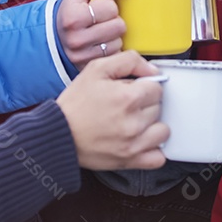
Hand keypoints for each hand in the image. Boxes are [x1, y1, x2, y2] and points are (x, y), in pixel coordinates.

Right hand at [56, 0, 127, 69]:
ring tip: (103, 30)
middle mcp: (76, 40)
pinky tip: (103, 42)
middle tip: (103, 19)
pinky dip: (113, 48)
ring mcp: (83, 56)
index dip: (109, 4)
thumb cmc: (72, 10)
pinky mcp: (91, 66)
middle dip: (114, 19)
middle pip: (118, 26)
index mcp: (73, 18)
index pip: (110, 7)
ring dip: (115, 35)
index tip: (100, 6)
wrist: (58, 33)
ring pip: (119, 42)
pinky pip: (116, 56)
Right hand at [56, 51, 167, 170]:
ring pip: (163, 131)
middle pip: (160, 107)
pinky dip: (154, 150)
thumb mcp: (96, 69)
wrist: (58, 134)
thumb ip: (128, 60)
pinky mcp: (130, 160)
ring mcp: (134, 144)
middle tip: (127, 104)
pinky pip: (158, 158)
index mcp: (128, 97)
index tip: (133, 89)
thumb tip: (152, 69)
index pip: (157, 86)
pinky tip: (142, 140)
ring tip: (136, 122)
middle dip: (146, 103)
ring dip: (153, 125)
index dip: (144, 85)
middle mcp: (134, 122)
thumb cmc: (75, 104)